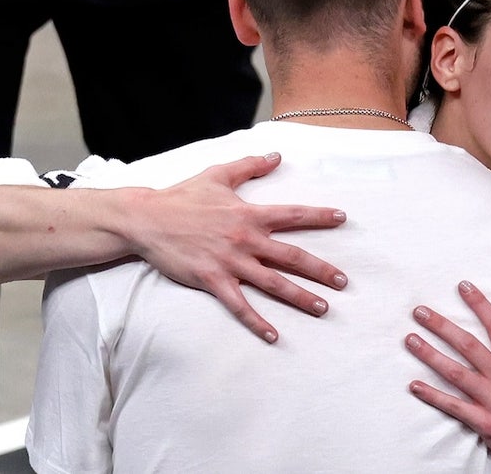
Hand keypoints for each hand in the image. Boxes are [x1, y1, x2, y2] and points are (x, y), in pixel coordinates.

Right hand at [127, 153, 346, 342]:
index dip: (319, 216)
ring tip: (323, 308)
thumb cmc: (182, 196)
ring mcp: (229, 263)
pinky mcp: (212, 281)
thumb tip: (276, 155)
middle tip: (344, 282)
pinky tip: (274, 335)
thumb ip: (250, 166)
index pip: (292, 215)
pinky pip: (239, 305)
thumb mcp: (218, 175)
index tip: (342, 219)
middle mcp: (245, 240)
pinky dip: (257, 322)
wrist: (147, 220)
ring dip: (300, 297)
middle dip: (320, 270)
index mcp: (248, 214)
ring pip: (273, 283)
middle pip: (291, 256)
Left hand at [405, 282, 490, 473]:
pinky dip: (433, 396)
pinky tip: (414, 385)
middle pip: (468, 346)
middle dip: (442, 326)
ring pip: (455, 373)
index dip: (480, 305)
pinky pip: (453, 407)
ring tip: (410, 339)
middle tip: (420, 312)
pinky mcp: (484, 423)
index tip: (463, 287)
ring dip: (430, 355)